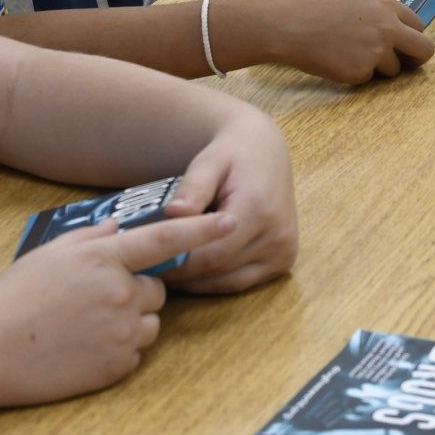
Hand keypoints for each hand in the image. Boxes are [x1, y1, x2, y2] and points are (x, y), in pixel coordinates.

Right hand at [0, 212, 232, 406]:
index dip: (201, 231)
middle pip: (157, 291)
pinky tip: (81, 348)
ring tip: (84, 327)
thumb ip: (93, 238)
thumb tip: (122, 229)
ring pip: (149, 324)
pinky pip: (135, 353)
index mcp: (104, 259)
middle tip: (94, 300)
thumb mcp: (51, 252)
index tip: (230, 222)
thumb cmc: (13, 296)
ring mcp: (121, 333)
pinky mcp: (117, 366)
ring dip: (130, 323)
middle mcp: (121, 293)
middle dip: (136, 293)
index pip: (165, 239)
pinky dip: (117, 350)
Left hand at [160, 114, 297, 293]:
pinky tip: (192, 272)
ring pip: (230, 283)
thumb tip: (172, 215)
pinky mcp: (283, 261)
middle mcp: (278, 236)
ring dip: (197, 282)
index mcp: (259, 210)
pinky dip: (215, 280)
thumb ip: (192, 189)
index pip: (212, 253)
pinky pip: (242, 281)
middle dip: (184, 275)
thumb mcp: (208, 162)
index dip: (179, 264)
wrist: (264, 152)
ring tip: (168, 272)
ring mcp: (284, 252)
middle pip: (220, 271)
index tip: (151, 262)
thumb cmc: (231, 154)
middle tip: (151, 270)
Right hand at [214, 0, 434, 83]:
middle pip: (424, 50)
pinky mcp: (361, 72)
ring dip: (377, 68)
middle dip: (417, 60)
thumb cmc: (310, 6)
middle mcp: (388, 26)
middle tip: (405, 64)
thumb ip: (376, 12)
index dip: (411, 37)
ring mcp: (377, 50)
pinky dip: (354, 74)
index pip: (418, 25)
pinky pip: (367, 79)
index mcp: (386, 4)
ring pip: (394, 70)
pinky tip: (334, 60)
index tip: (404, 45)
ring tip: (347, 54)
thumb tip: (392, 29)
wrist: (285, 22)